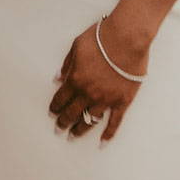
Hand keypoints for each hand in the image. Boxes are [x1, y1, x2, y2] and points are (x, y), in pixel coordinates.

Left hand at [49, 19, 147, 143]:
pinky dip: (108, 134)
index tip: (53, 113)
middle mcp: (88, 93)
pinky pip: (114, 122)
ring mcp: (106, 99)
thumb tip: (57, 78)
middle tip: (59, 129)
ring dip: (80, 129)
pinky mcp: (122, 101)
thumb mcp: (77, 46)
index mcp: (75, 79)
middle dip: (64, 122)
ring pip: (90, 120)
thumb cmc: (101, 37)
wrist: (126, 38)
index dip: (55, 107)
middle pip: (73, 112)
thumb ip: (67, 64)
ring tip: (73, 136)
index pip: (61, 98)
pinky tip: (103, 142)